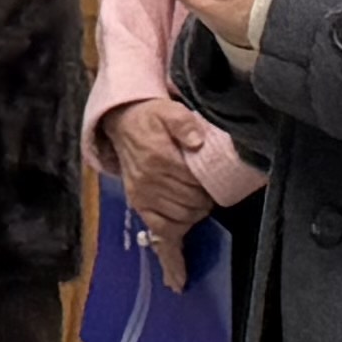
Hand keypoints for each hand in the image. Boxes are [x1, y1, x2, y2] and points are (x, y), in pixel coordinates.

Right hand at [102, 97, 215, 246]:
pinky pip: (160, 228)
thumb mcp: (170, 110)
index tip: (216, 179)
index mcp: (159, 158)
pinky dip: (176, 231)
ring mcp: (141, 195)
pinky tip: (185, 225)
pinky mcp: (137, 204)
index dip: (211, 184)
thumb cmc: (152, 119)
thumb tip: (197, 142)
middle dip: (205, 199)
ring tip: (200, 202)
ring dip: (195, 213)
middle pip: (190, 202)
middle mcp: (149, 180)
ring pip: (180, 217)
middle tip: (210, 191)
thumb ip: (185, 123)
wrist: (125, 125)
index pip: (195, 183)